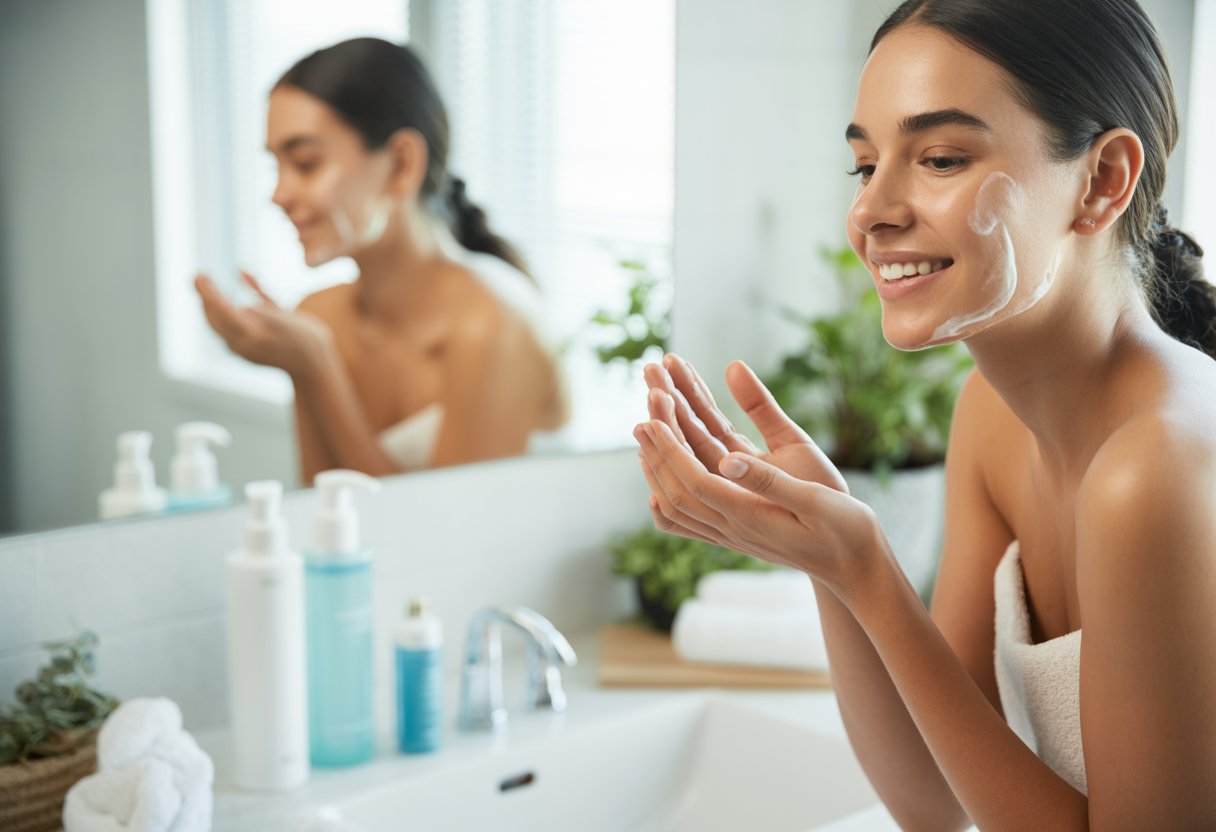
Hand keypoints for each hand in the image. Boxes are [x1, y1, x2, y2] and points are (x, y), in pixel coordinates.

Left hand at [195, 272, 332, 377]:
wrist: (314, 365)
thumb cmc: (306, 341)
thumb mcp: (288, 322)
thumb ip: (266, 312)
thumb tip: (244, 309)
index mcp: (250, 334)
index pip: (220, 310)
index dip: (208, 291)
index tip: (199, 275)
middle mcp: (242, 343)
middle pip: (215, 318)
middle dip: (205, 296)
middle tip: (199, 276)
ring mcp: (244, 347)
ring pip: (220, 324)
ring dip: (211, 305)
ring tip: (208, 286)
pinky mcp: (250, 347)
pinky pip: (232, 326)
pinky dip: (226, 310)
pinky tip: (237, 285)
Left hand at [635, 355, 880, 593]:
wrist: (855, 568)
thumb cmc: (844, 531)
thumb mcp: (814, 498)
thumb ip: (770, 479)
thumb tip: (727, 458)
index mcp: (749, 515)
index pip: (694, 480)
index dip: (670, 448)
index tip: (652, 417)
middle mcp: (732, 526)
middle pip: (679, 486)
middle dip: (659, 445)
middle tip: (643, 403)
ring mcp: (731, 531)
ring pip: (679, 499)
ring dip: (660, 461)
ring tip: (645, 426)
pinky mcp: (737, 528)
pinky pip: (690, 513)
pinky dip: (670, 491)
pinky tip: (660, 480)